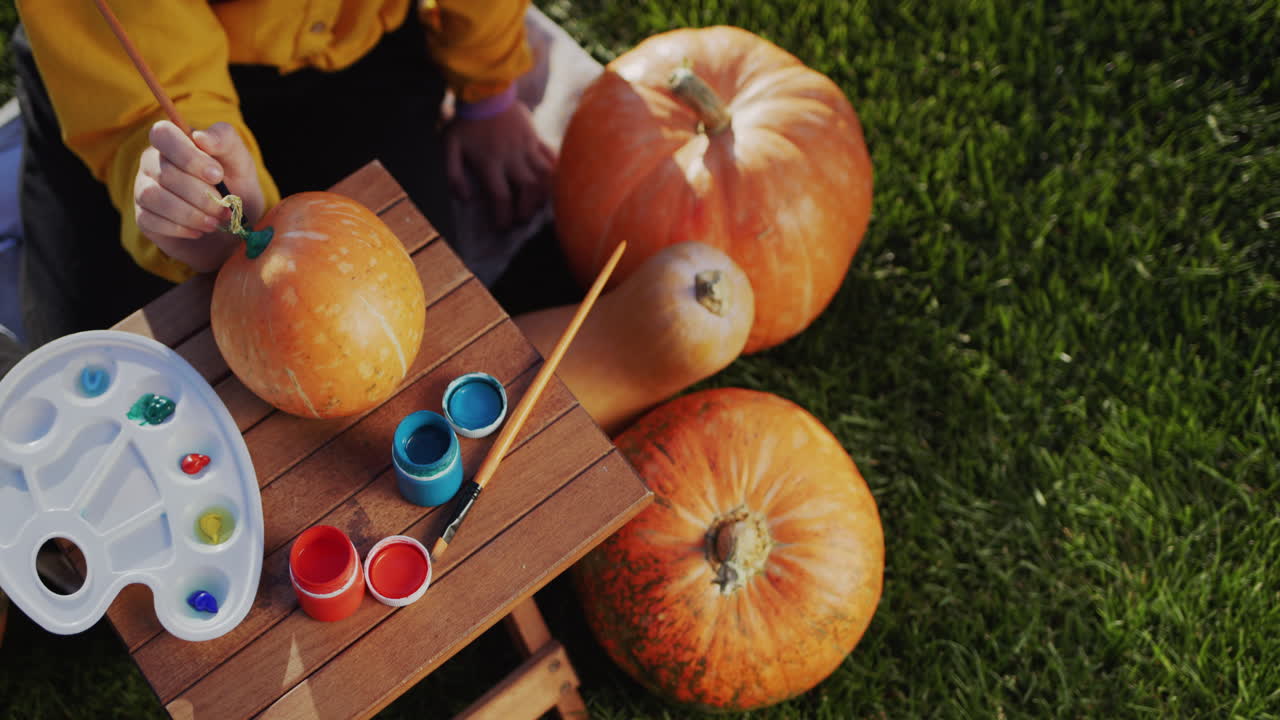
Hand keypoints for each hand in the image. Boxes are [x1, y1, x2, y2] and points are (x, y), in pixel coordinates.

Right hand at [134, 121, 264, 271]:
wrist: (234, 226)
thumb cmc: (235, 186)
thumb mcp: (239, 160)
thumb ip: (225, 139)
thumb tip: (200, 137)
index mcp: (173, 142)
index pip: (163, 134)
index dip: (189, 156)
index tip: (217, 175)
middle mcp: (152, 162)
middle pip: (164, 172)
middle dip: (200, 194)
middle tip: (224, 207)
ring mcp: (143, 189)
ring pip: (152, 196)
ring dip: (190, 213)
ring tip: (214, 222)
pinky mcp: (144, 218)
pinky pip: (150, 220)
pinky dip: (180, 228)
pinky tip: (199, 231)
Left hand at [445, 101, 555, 230]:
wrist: (484, 92)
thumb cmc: (465, 123)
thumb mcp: (449, 147)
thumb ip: (453, 175)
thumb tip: (466, 199)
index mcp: (490, 162)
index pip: (501, 196)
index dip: (503, 216)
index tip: (502, 227)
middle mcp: (511, 157)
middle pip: (528, 189)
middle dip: (527, 210)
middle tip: (521, 220)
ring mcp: (526, 146)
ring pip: (543, 176)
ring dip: (542, 196)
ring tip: (537, 207)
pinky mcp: (535, 137)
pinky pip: (550, 157)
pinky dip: (555, 172)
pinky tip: (554, 184)